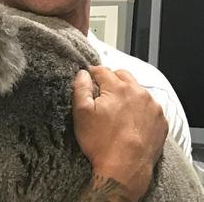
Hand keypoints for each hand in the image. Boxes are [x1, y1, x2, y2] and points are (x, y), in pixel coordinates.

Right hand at [72, 66, 167, 200]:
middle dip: (111, 80)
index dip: (92, 74)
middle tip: (102, 95)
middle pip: (122, 76)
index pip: (102, 71)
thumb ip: (80, 88)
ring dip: (127, 94)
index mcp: (118, 88)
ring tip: (117, 109)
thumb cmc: (101, 142)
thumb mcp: (81, 113)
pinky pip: (149, 107)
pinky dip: (139, 108)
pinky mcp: (160, 121)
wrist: (125, 169)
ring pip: (137, 90)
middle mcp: (139, 93)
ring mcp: (152, 107)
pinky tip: (130, 120)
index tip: (88, 80)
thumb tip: (83, 74)